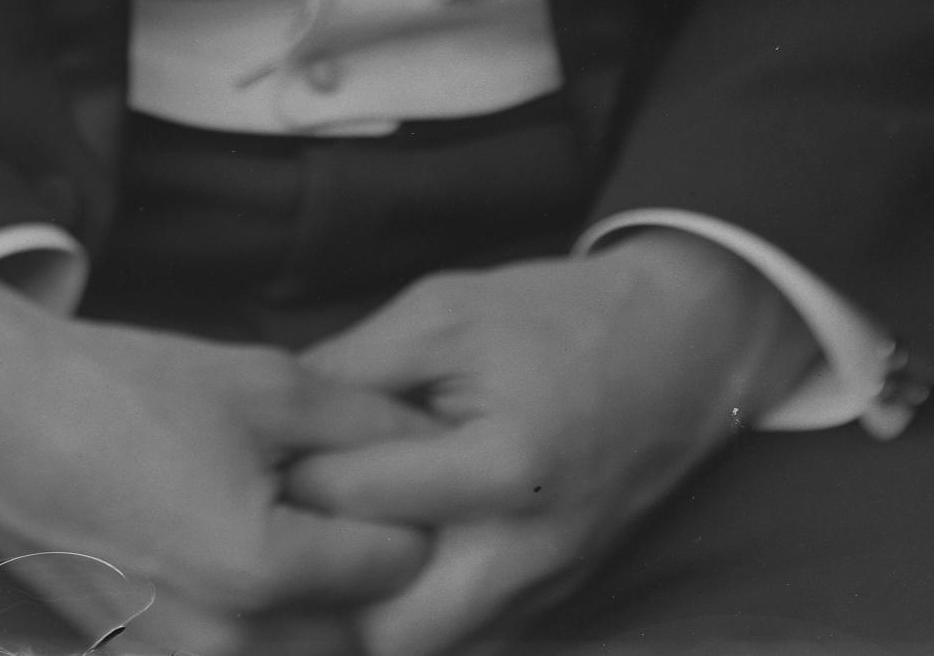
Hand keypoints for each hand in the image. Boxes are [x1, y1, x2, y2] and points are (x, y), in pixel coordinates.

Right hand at [0, 274, 436, 655]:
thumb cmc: (126, 389)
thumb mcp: (264, 382)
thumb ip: (367, 421)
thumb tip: (440, 444)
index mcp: (261, 570)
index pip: (396, 566)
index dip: (411, 513)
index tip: (404, 477)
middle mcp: (227, 645)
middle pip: (358, 635)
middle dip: (372, 578)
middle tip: (365, 512)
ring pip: (303, 655)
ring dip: (322, 612)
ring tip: (309, 536)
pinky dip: (266, 627)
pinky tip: (251, 562)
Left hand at [279, 237, 818, 655]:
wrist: (677, 349)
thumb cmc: (552, 317)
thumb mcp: (444, 311)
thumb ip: (355, 368)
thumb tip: (270, 419)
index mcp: (502, 466)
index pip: (363, 503)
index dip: (296, 484)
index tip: (255, 467)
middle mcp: (527, 550)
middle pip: (393, 631)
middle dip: (327, 593)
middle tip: (286, 537)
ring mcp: (547, 589)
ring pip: (428, 650)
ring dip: (368, 618)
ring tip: (322, 561)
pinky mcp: (554, 604)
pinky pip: (471, 643)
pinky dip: (419, 620)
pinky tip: (379, 574)